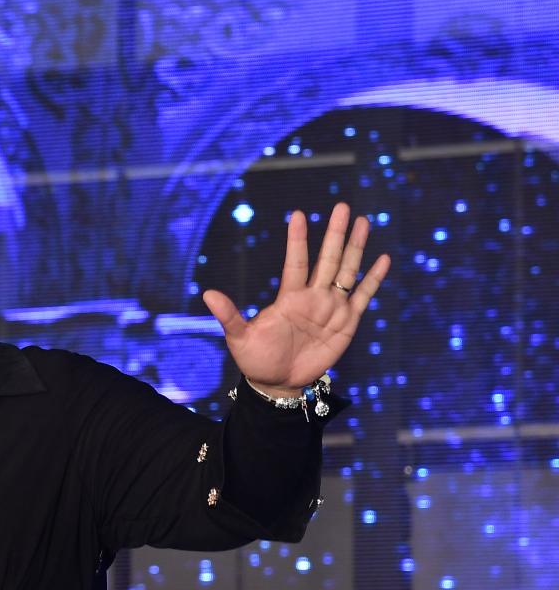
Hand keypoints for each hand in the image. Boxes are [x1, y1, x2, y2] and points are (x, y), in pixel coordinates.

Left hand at [202, 203, 390, 396]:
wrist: (277, 382)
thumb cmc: (256, 359)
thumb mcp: (239, 337)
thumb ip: (229, 315)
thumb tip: (207, 294)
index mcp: (289, 297)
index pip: (296, 262)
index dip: (297, 240)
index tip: (298, 214)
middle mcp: (312, 296)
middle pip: (327, 259)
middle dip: (334, 233)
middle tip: (341, 207)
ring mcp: (331, 307)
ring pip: (346, 271)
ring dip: (355, 247)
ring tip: (362, 222)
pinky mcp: (346, 323)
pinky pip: (363, 296)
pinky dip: (373, 279)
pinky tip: (382, 259)